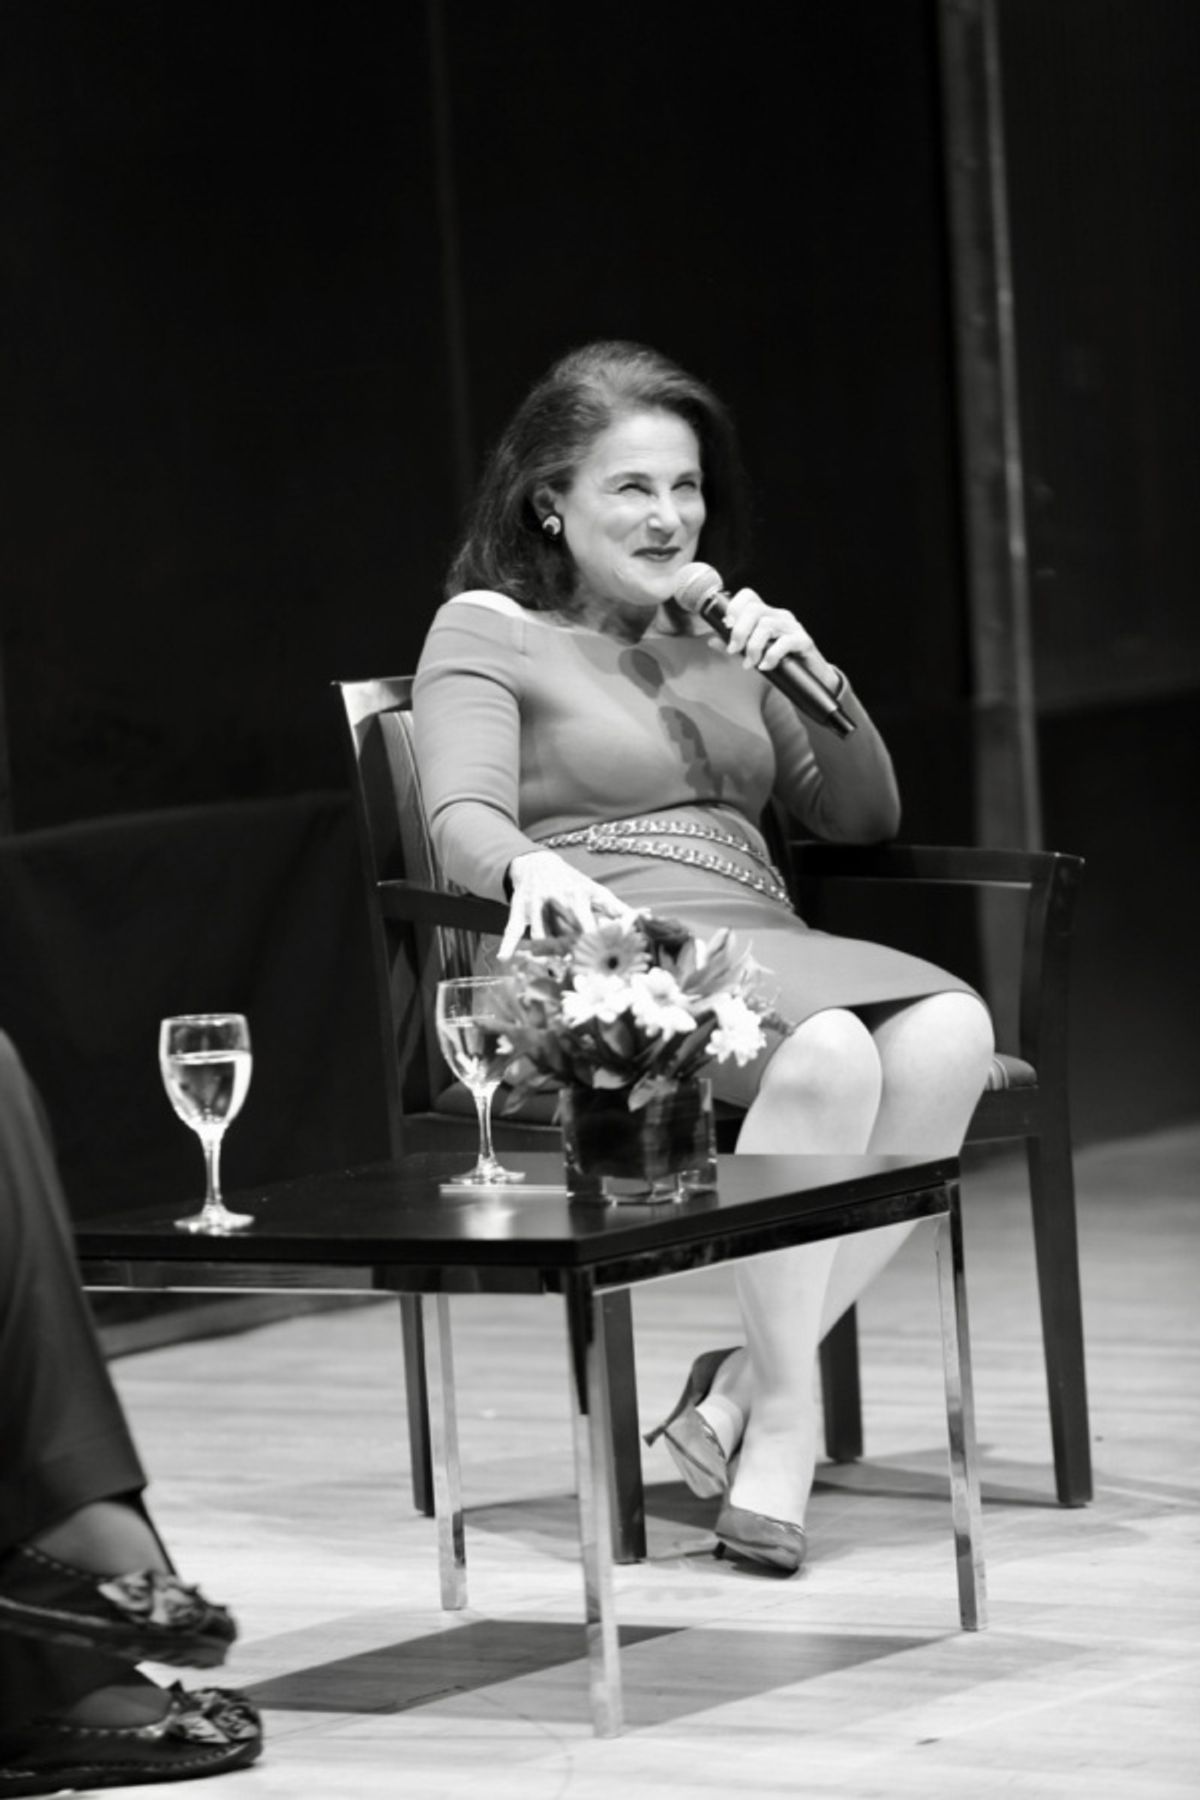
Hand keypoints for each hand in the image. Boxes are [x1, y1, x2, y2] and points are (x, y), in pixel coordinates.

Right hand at [498, 850, 634, 959]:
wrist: (536, 864)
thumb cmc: (572, 883)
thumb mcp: (594, 891)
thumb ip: (617, 907)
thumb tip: (648, 916)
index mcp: (580, 893)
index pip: (590, 916)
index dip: (598, 933)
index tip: (607, 950)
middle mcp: (558, 896)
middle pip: (567, 927)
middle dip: (574, 945)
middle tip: (582, 966)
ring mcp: (537, 903)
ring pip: (542, 932)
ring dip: (546, 952)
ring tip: (553, 970)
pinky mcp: (519, 909)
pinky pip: (513, 928)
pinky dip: (508, 943)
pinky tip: (505, 958)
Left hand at [720, 588, 840, 693]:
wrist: (808, 680)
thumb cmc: (779, 664)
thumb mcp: (752, 654)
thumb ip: (735, 646)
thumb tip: (712, 640)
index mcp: (766, 614)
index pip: (748, 596)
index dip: (734, 607)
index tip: (726, 626)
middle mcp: (780, 616)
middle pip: (754, 610)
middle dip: (739, 631)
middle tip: (734, 651)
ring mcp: (793, 627)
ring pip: (767, 625)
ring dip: (753, 647)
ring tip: (750, 664)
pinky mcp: (804, 641)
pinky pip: (785, 642)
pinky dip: (771, 655)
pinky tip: (766, 666)